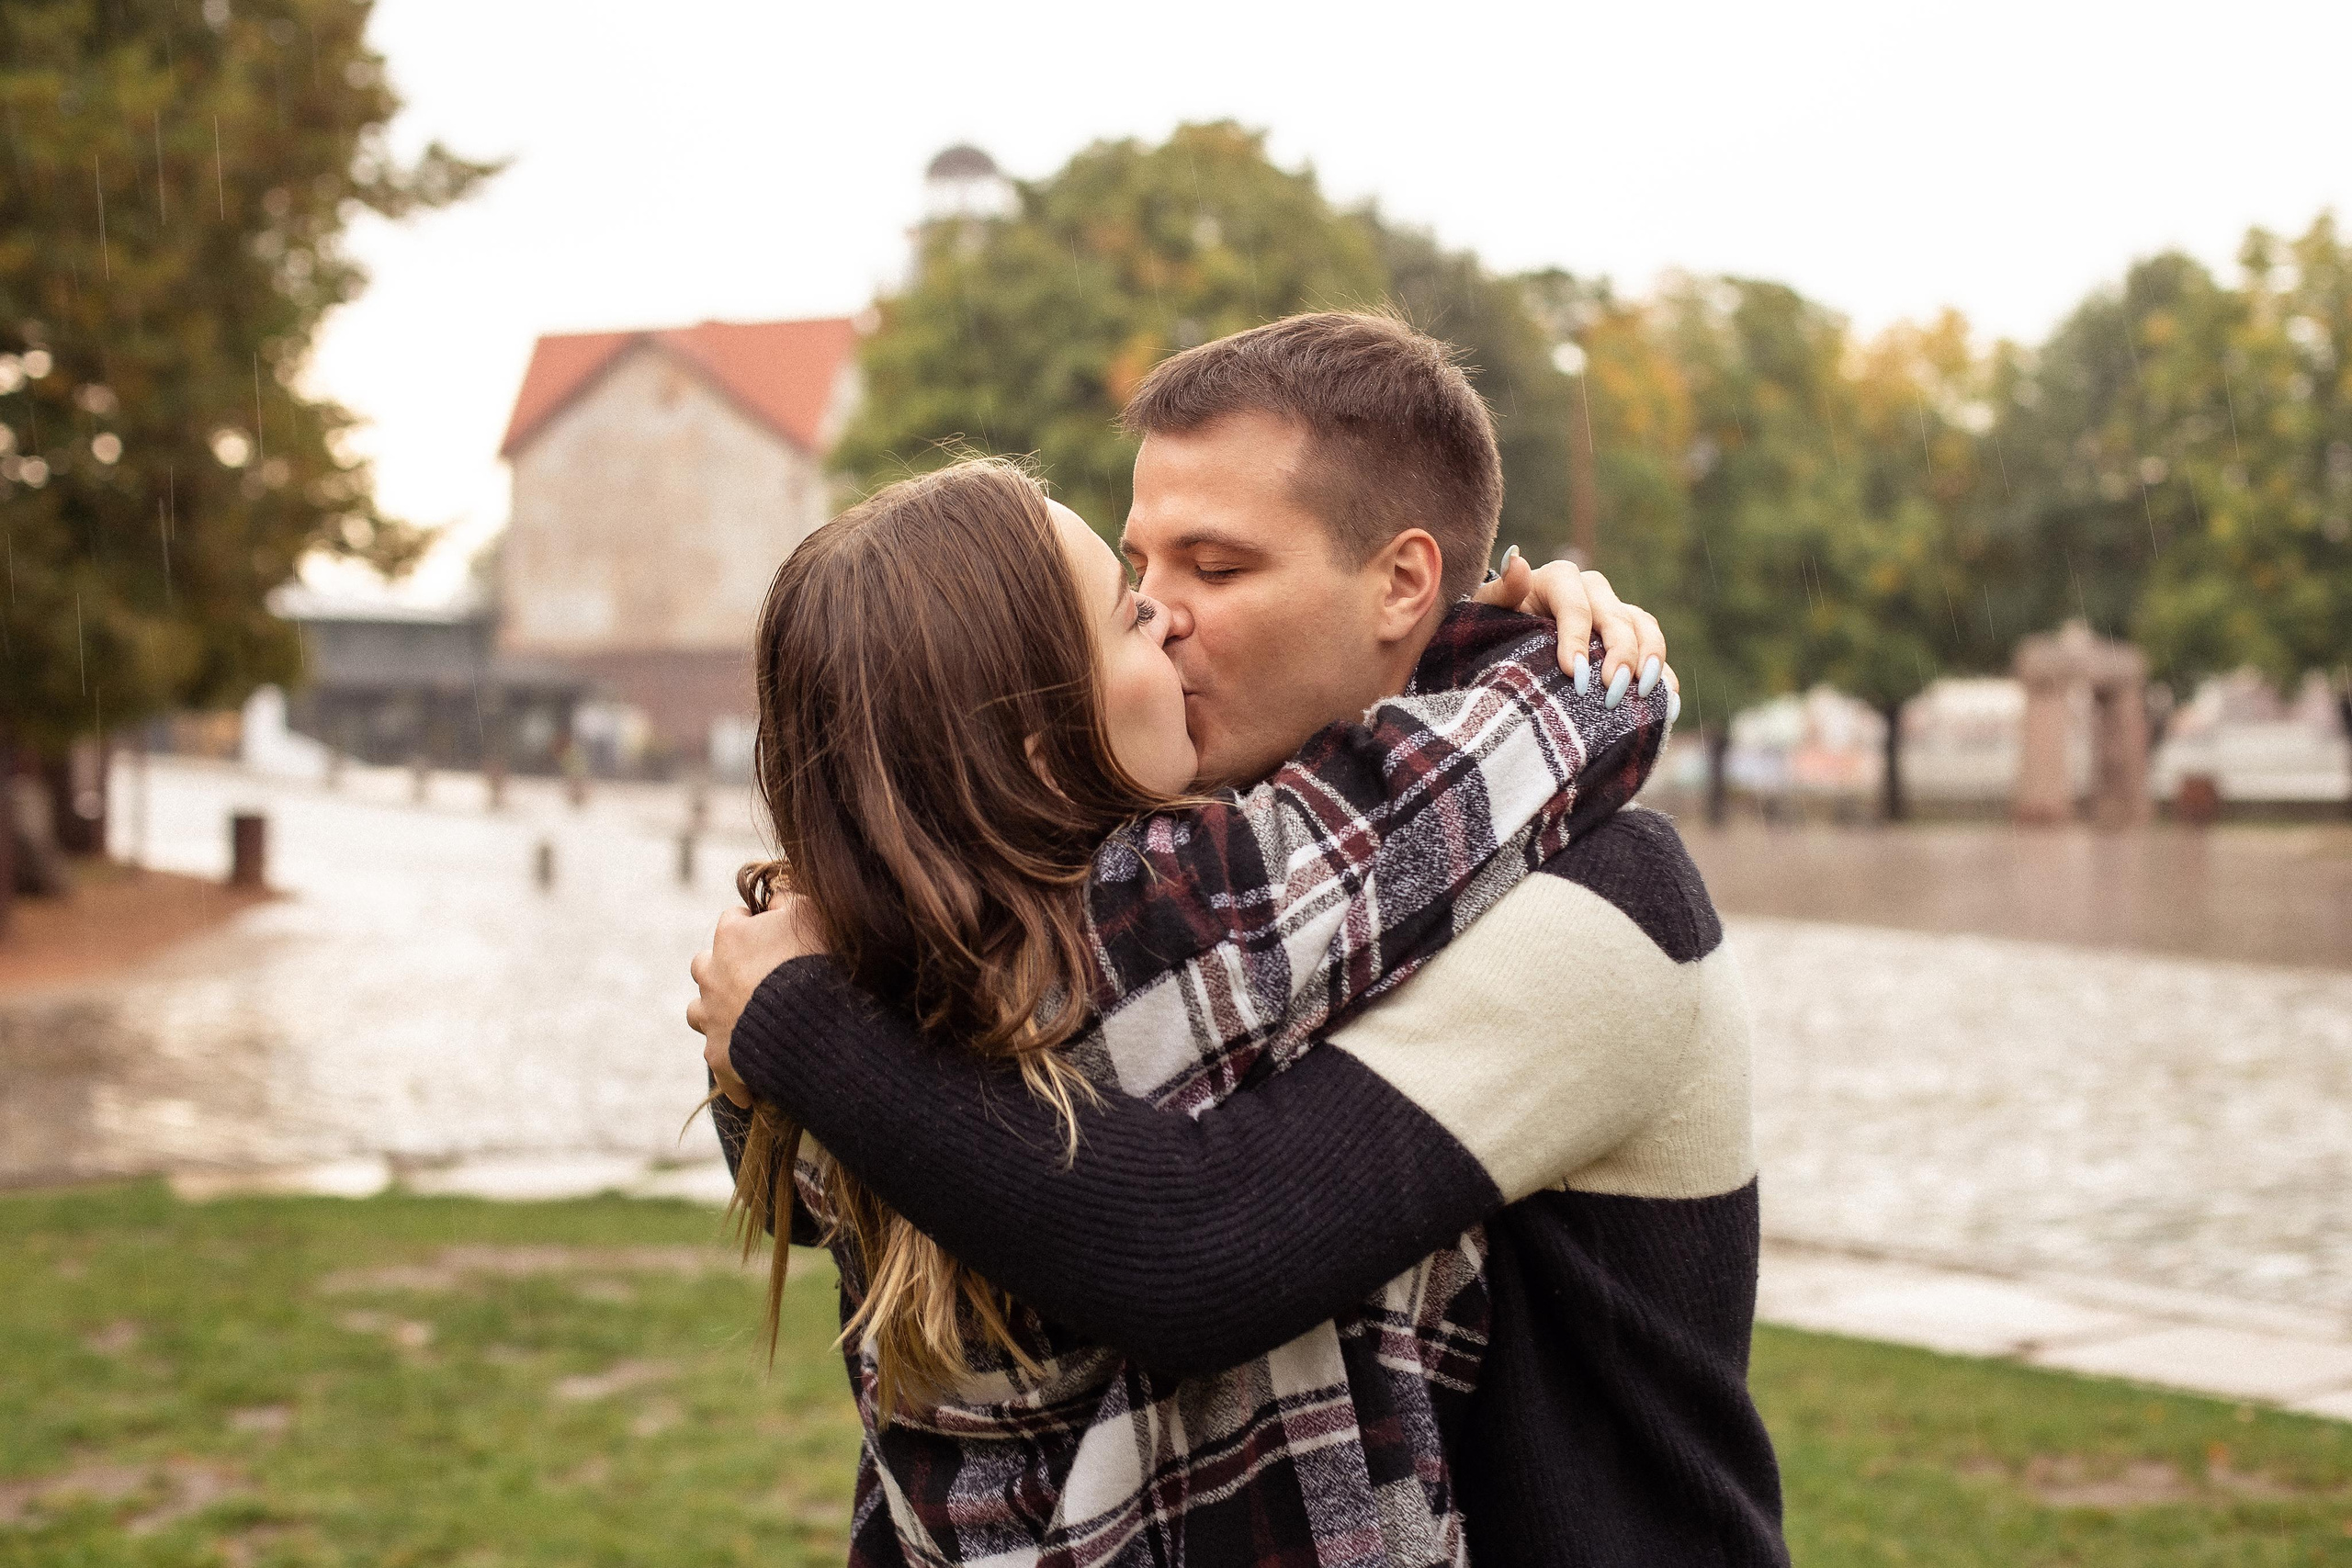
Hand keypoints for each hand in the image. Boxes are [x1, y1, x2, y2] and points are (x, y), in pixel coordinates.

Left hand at [687, 894, 828, 1107]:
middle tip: (753, 978)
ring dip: (714, 1012)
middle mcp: (712, 974)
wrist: (810, 1022)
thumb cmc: (814, 961)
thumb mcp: (810, 915)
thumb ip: (789, 898)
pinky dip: (732, 1069)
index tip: (770, 934)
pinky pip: (719, 1061)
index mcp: (732, 937)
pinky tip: (751, 1083)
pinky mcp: (719, 1054)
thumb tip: (775, 895)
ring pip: (698, 1010)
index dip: (752, 925)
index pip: (732, 920)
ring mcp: (712, 1016)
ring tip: (741, 1020)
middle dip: (722, 968)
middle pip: (704, 965)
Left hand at [1474, 551, 1678, 715]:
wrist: (1510, 640)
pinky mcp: (1631, 636)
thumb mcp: (1489, 610)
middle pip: (1616, 617)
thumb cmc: (1497, 625)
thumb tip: (1516, 559)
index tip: (1576, 674)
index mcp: (1559, 579)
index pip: (1575, 606)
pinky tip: (1669, 698)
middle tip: (1612, 691)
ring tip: (1645, 691)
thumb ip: (1502, 590)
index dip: (1578, 639)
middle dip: (1619, 654)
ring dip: (1650, 658)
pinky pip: (1655, 649)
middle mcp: (1593, 590)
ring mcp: (1615, 612)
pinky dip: (1664, 672)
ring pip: (1644, 627)